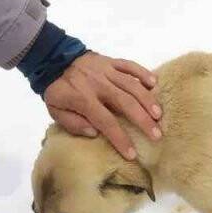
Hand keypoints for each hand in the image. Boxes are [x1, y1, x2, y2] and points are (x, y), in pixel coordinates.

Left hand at [43, 52, 160, 158]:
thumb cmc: (57, 90)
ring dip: (147, 99)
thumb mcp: (55, 111)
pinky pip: (130, 65)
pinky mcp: (111, 60)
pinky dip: (143, 72)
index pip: (106, 121)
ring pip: (132, 85)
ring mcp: (106, 71)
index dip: (120, 139)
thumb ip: (73, 123)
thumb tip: (95, 133)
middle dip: (143, 120)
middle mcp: (99, 84)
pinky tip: (154, 83)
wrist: (52, 59)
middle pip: (126, 103)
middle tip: (157, 134)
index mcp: (84, 99)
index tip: (132, 154)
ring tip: (159, 114)